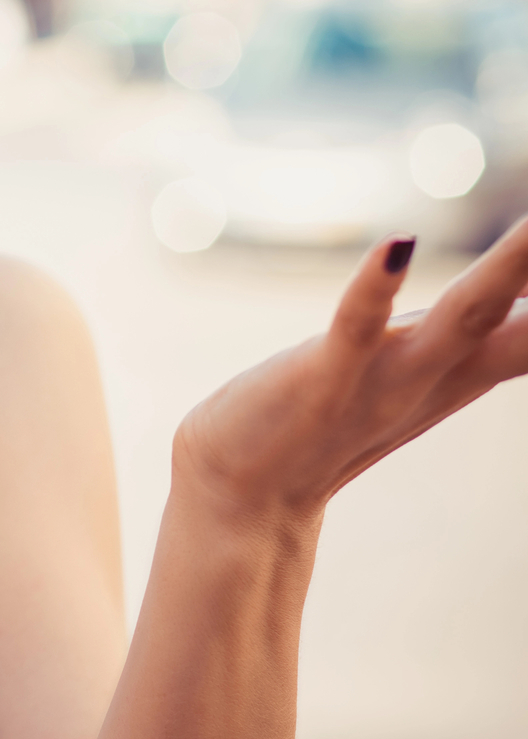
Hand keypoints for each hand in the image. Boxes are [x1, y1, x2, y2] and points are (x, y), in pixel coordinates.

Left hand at [177, 218, 527, 522]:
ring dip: (508, 268)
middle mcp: (437, 376)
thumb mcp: (416, 373)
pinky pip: (353, 329)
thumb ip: (470, 334)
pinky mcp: (320, 380)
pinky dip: (374, 288)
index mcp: (461, 371)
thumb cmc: (330, 420)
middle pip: (520, 323)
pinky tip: (397, 245)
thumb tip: (517, 298)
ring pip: (463, 317)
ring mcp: (382, 380)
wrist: (239, 493)